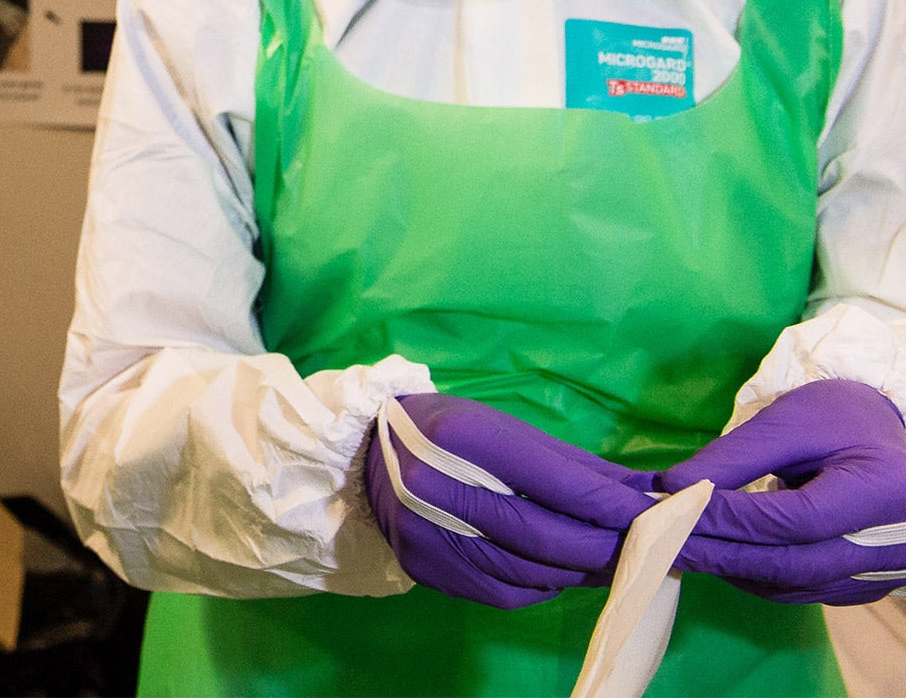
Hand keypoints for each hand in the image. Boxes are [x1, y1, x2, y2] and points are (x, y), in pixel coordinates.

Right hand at [366, 393, 657, 608]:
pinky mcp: (429, 571)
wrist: (366, 454)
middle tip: (648, 547)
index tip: (653, 514)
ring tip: (615, 561)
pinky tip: (563, 571)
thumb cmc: (448, 431)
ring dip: (583, 570)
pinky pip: (507, 592)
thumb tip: (644, 494)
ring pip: (530, 570)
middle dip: (605, 543)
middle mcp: (436, 489)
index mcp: (460, 438)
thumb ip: (572, 465)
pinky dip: (546, 585)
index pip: (551, 480)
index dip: (608, 502)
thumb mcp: (504, 428)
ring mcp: (430, 537)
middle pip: (543, 533)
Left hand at [663, 379, 905, 604]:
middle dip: (722, 552)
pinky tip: (720, 555)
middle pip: (794, 564)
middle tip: (662, 537)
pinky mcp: (863, 584)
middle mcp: (889, 545)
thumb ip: (736, 455)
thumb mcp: (792, 422)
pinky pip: (803, 590)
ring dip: (732, 569)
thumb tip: (674, 486)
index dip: (732, 517)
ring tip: (681, 546)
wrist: (894, 443)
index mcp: (881, 493)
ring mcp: (878, 571)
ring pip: (795, 586)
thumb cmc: (843, 419)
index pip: (796, 520)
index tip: (675, 503)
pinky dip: (756, 577)